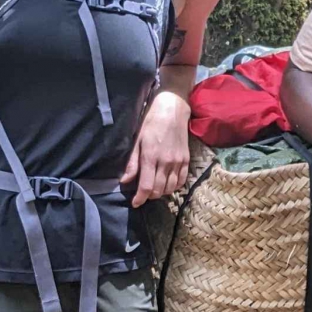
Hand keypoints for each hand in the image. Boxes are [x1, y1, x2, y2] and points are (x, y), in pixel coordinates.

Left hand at [123, 90, 190, 207]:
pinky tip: (167, 184)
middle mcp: (166, 162)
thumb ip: (132, 163)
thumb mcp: (137, 140)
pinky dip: (174, 186)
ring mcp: (178, 161)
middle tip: (143, 193)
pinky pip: (182, 181)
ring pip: (171, 188)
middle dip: (149, 196)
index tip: (135, 203)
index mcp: (150, 156)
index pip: (147, 186)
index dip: (140, 198)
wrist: (173, 109)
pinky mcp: (186, 160)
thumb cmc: (151, 122)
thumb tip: (125, 181)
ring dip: (162, 192)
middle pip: (159, 190)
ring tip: (155, 188)